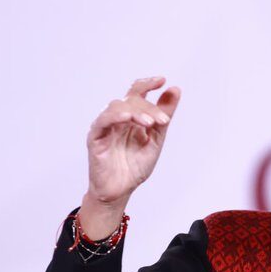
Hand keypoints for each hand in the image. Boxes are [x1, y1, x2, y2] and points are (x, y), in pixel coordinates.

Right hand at [78, 77, 180, 238]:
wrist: (120, 191)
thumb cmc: (134, 168)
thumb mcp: (156, 140)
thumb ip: (164, 116)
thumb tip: (175, 89)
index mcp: (132, 118)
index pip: (137, 92)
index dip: (148, 83)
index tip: (162, 80)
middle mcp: (118, 119)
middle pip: (131, 99)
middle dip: (149, 107)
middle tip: (163, 121)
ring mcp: (106, 127)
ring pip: (118, 106)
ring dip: (136, 111)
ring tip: (150, 123)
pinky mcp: (96, 137)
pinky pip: (103, 120)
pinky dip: (116, 115)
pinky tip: (129, 118)